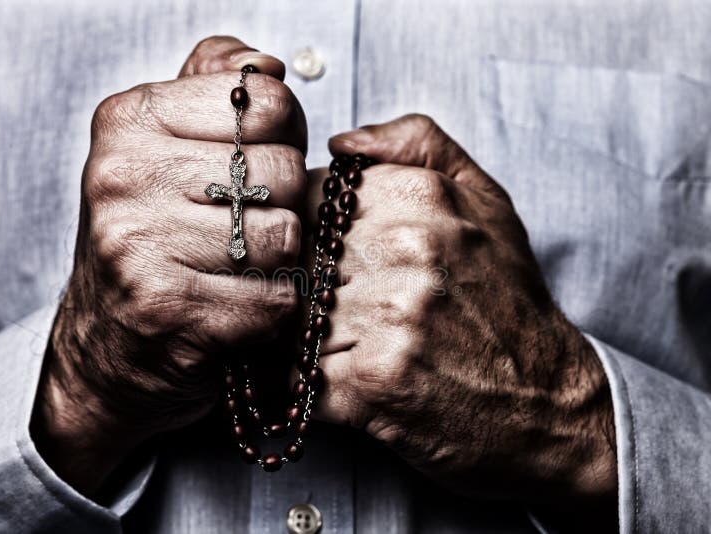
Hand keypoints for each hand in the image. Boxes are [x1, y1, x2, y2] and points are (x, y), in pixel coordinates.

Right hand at [32, 36, 307, 495]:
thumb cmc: (152, 234)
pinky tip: (235, 305)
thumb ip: (214, 86)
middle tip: (247, 224)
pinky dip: (272, 307)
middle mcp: (123, 177)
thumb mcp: (165, 143)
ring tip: (240, 265)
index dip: (283, 137)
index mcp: (129, 121)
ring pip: (284, 237)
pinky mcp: (167, 310)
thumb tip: (265, 65)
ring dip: (279, 260)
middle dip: (284, 203)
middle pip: (285, 171)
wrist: (108, 339)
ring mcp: (138, 245)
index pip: (269, 102)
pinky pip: (276, 298)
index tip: (254, 164)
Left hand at [310, 115, 616, 527]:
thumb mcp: (485, 200)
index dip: (316, 234)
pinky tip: (362, 382)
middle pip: (300, 257)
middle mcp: (405, 250)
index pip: (311, 198)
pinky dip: (319, 383)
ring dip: (319, 338)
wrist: (547, 399)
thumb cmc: (506, 299)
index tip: (341, 258)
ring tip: (370, 348)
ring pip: (297, 315)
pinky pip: (300, 372)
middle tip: (361, 311)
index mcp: (423, 198)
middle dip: (317, 288)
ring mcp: (387, 317)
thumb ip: (418, 145)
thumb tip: (342, 142)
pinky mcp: (372, 382)